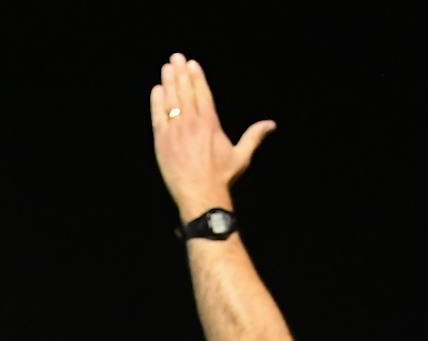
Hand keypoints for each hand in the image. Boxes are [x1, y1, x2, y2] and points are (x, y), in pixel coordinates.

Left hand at [151, 53, 274, 218]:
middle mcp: (192, 124)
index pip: (202, 94)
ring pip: (171, 101)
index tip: (192, 64)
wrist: (200, 196)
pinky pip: (158, 117)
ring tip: (167, 68)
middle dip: (180, 73)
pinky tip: (157, 90)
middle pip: (185, 92)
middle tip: (176, 57)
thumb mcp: (241, 156)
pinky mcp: (162, 143)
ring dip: (168, 83)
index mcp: (211, 124)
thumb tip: (271, 124)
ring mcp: (176, 132)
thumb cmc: (221, 178)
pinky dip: (157, 103)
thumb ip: (254, 136)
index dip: (196, 77)